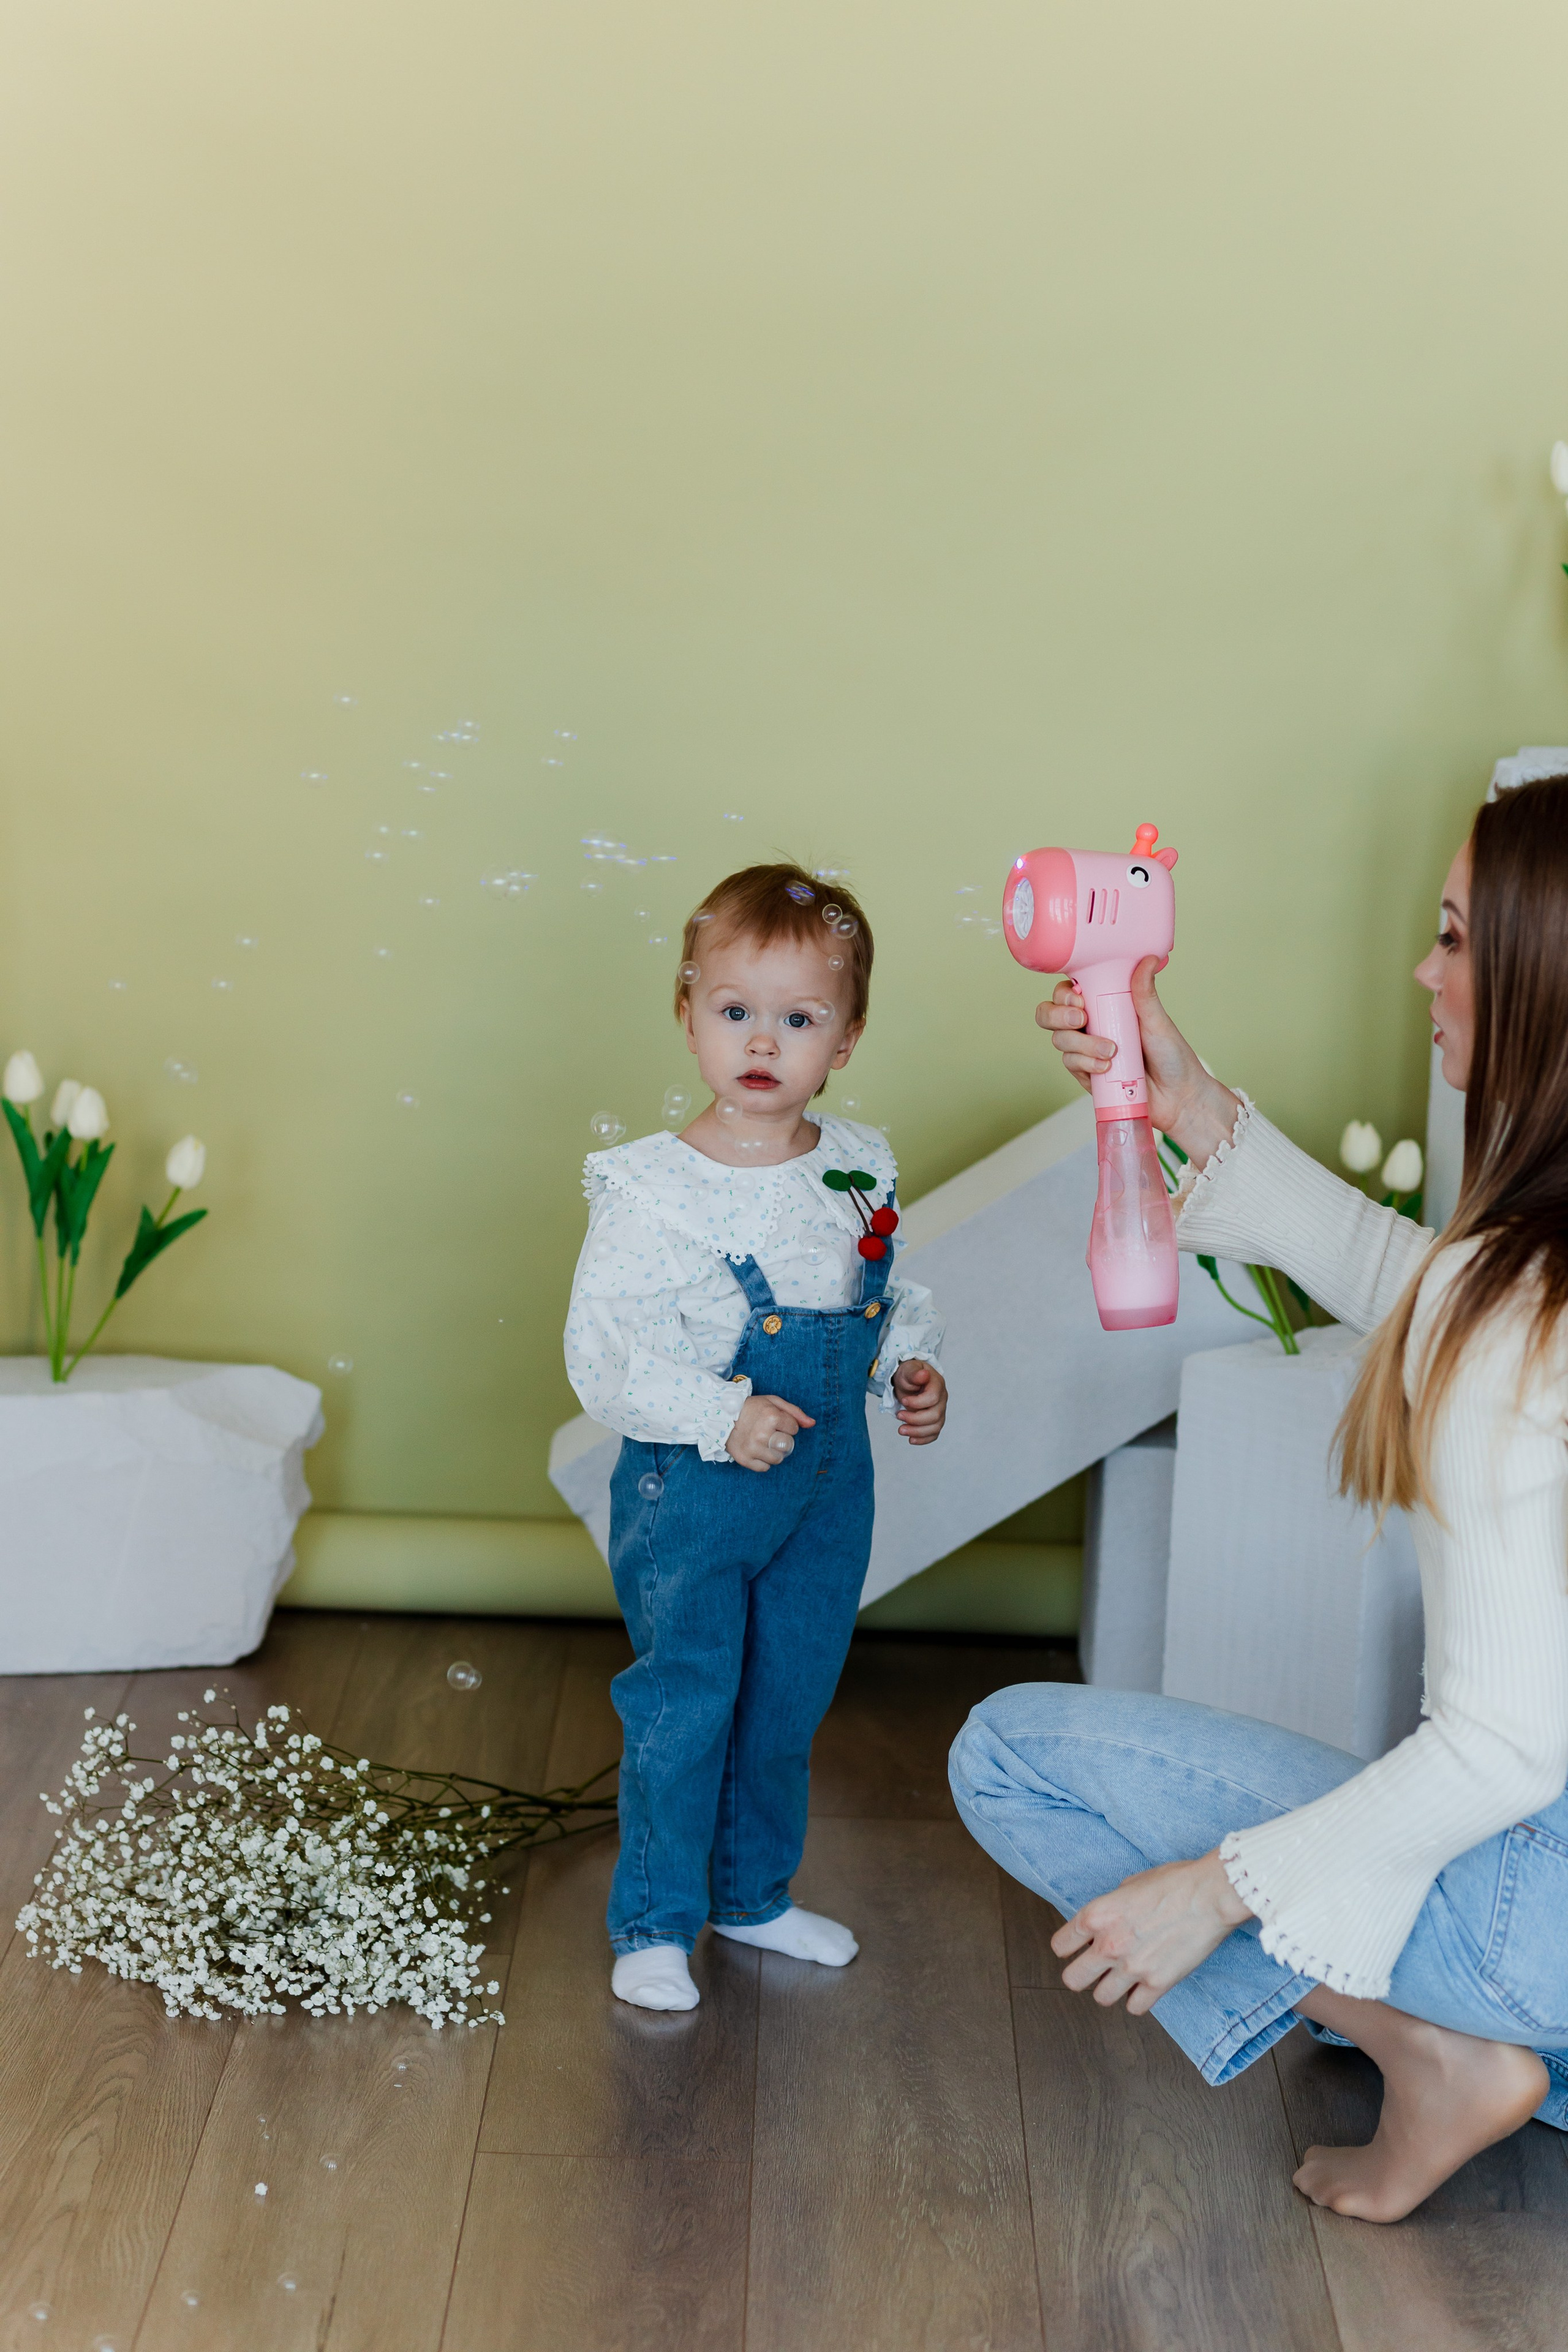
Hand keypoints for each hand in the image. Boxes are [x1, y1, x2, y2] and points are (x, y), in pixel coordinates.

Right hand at [726, 1392, 815, 1471]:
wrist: (720, 1415)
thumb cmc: (750, 1407)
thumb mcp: (773, 1402)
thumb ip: (795, 1412)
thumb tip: (812, 1424)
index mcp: (771, 1417)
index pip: (794, 1429)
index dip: (786, 1425)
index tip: (774, 1421)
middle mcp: (762, 1434)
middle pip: (788, 1446)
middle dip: (782, 1439)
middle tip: (769, 1432)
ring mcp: (753, 1448)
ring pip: (778, 1459)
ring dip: (773, 1451)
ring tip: (763, 1441)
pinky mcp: (745, 1459)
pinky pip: (765, 1468)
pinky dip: (763, 1461)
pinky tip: (756, 1450)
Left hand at [892, 1358, 946, 1445]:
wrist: (909, 1380)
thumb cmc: (909, 1374)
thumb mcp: (908, 1369)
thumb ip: (914, 1373)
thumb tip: (923, 1374)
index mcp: (937, 1384)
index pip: (933, 1398)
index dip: (917, 1402)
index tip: (903, 1401)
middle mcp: (942, 1399)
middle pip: (935, 1415)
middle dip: (915, 1419)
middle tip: (899, 1415)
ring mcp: (940, 1410)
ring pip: (935, 1427)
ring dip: (917, 1432)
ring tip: (901, 1430)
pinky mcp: (934, 1420)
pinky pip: (934, 1433)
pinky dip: (923, 1439)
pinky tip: (911, 1439)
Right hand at [1035, 954, 1240, 1167]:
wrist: (1178, 1096)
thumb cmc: (1172, 1056)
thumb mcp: (1158, 1021)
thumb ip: (1145, 993)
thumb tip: (1148, 959)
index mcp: (1105, 1006)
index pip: (1069, 992)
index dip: (1064, 994)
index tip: (1080, 998)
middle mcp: (1091, 1026)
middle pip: (1050, 1015)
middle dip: (1058, 1016)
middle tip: (1081, 1019)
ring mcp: (1086, 1051)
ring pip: (1060, 1041)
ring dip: (1081, 1045)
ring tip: (1111, 1051)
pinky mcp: (1087, 1075)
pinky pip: (1071, 1066)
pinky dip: (1085, 1064)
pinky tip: (1106, 1068)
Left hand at [1050, 1850, 1250, 2013]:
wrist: (1210, 1895)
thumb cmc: (1175, 1882)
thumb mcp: (1131, 1884)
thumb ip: (1112, 1906)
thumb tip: (1107, 1920)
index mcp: (1097, 1916)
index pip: (1060, 1946)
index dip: (1069, 1948)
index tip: (1078, 1948)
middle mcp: (1108, 1945)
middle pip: (1072, 1980)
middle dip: (1082, 1975)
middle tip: (1096, 1969)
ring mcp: (1132, 1967)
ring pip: (1101, 1998)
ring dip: (1111, 1989)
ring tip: (1124, 1978)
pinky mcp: (1157, 1984)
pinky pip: (1134, 2008)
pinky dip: (1138, 2000)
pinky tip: (1145, 1986)